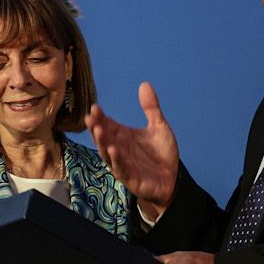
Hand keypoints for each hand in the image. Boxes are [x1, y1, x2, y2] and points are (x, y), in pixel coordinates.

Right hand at [86, 82, 179, 219]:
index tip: (95, 107)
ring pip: (107, 153)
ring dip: (102, 142)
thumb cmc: (161, 154)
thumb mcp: (159, 127)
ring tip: (98, 130)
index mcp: (123, 136)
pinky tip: (113, 150)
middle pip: (104, 137)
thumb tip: (144, 84)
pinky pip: (120, 168)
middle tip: (91, 117)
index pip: (107, 124)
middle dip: (96, 128)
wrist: (172, 179)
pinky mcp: (130, 178)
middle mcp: (119, 149)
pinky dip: (116, 159)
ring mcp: (122, 163)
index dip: (100, 117)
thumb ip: (151, 108)